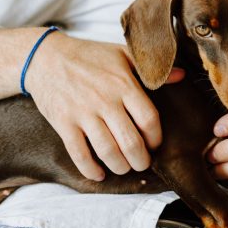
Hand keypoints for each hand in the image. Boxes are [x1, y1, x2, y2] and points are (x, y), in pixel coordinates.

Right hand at [27, 31, 181, 180]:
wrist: (45, 57)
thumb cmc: (89, 55)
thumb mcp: (122, 54)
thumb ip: (151, 69)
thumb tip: (182, 76)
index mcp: (123, 83)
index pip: (149, 119)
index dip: (156, 138)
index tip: (155, 144)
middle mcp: (105, 100)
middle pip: (131, 142)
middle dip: (141, 160)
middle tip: (143, 162)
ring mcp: (83, 113)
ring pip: (108, 152)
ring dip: (120, 167)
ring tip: (124, 167)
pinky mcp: (63, 123)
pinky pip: (79, 155)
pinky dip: (91, 170)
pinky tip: (99, 174)